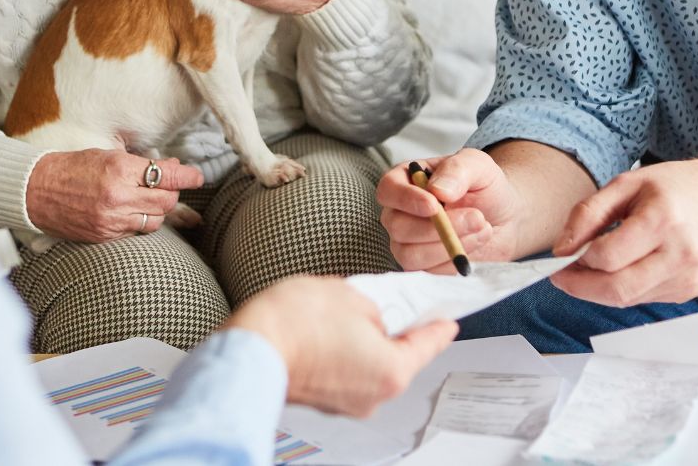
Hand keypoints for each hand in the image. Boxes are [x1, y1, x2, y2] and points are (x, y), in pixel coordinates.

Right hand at [25, 150, 203, 242]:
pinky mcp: (104, 236)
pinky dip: (139, 222)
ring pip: (155, 221)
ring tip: (148, 199)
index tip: (197, 177)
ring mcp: (111, 220)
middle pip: (166, 201)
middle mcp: (118, 196)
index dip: (187, 176)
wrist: (35, 191)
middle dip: (172, 193)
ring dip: (158, 210)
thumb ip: (140, 164)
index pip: (166, 174)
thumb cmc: (71, 167)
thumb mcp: (106, 155)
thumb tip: (172, 167)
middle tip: (169, 185)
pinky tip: (131, 212)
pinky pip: (136, 232)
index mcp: (119, 169)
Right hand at [223, 275, 457, 417]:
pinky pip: (346, 373)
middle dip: (393, 330)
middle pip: (398, 357)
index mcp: (392, 370)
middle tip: (388, 302)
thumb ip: (377, 307)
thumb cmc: (295, 323)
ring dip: (364, 342)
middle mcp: (375, 395)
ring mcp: (347, 403)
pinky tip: (327, 332)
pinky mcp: (324, 401)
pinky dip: (344, 354)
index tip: (448, 319)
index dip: (439, 325)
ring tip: (343, 314)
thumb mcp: (350, 295)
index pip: (428, 344)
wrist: (249, 348)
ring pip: (370, 365)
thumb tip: (378, 316)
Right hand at [377, 148, 528, 272]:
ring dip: (449, 245)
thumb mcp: (477, 166)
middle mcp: (400, 212)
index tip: (434, 205)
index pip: (388, 190)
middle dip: (439, 227)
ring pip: (410, 254)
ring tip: (481, 227)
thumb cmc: (485, 187)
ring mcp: (408, 242)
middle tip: (476, 216)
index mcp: (406, 181)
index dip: (406, 199)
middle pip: (397, 227)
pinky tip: (475, 242)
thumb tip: (437, 190)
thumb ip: (457, 171)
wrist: (504, 217)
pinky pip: (429, 272)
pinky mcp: (424, 265)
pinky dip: (455, 260)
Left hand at [549, 156, 697, 306]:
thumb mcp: (629, 183)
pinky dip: (623, 288)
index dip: (576, 260)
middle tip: (561, 275)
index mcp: (662, 220)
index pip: (607, 256)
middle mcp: (679, 254)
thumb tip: (562, 247)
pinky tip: (620, 269)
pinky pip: (643, 298)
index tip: (560, 255)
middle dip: (580, 287)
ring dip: (599, 290)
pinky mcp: (688, 291)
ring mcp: (687, 278)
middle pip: (616, 289)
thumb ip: (589, 213)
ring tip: (588, 269)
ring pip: (628, 299)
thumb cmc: (681, 187)